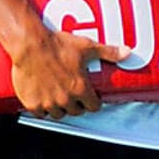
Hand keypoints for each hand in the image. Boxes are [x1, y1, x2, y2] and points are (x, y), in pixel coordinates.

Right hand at [9, 28, 129, 119]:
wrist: (30, 45)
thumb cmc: (58, 45)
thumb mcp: (87, 46)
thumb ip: (109, 52)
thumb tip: (127, 52)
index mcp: (81, 88)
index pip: (94, 107)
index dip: (94, 101)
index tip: (91, 96)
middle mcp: (65, 99)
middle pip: (76, 111)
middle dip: (77, 104)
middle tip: (74, 94)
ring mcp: (48, 103)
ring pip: (58, 114)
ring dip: (60, 108)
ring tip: (59, 96)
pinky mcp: (32, 103)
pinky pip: (39, 114)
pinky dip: (42, 109)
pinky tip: (43, 99)